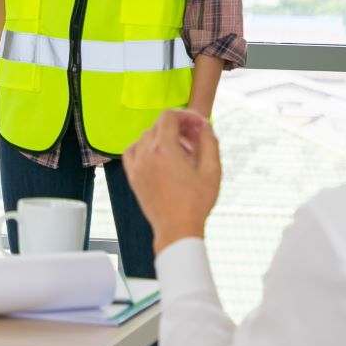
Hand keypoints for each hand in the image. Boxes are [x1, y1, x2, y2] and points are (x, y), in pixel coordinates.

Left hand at [122, 109, 221, 255]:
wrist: (177, 230)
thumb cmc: (196, 203)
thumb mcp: (212, 171)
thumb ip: (209, 142)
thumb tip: (204, 126)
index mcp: (164, 149)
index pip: (169, 116)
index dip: (186, 115)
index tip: (198, 125)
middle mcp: (145, 153)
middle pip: (158, 125)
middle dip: (179, 127)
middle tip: (195, 140)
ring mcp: (136, 165)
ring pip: (145, 136)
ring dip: (163, 137)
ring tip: (182, 152)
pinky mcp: (132, 177)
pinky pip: (132, 151)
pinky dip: (144, 147)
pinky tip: (159, 156)